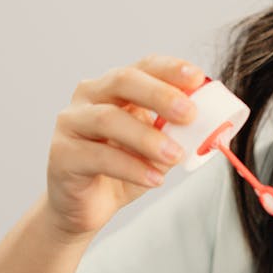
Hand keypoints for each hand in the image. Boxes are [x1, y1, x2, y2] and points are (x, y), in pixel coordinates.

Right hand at [45, 55, 204, 239]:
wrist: (85, 206)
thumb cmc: (122, 168)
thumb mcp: (156, 147)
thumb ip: (176, 132)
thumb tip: (210, 124)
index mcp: (115, 86)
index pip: (143, 65)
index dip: (170, 69)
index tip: (197, 78)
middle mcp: (89, 96)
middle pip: (122, 81)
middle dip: (159, 95)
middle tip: (189, 114)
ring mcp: (71, 122)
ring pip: (108, 119)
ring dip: (147, 138)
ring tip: (175, 156)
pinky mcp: (62, 154)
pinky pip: (98, 156)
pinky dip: (131, 167)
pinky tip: (154, 179)